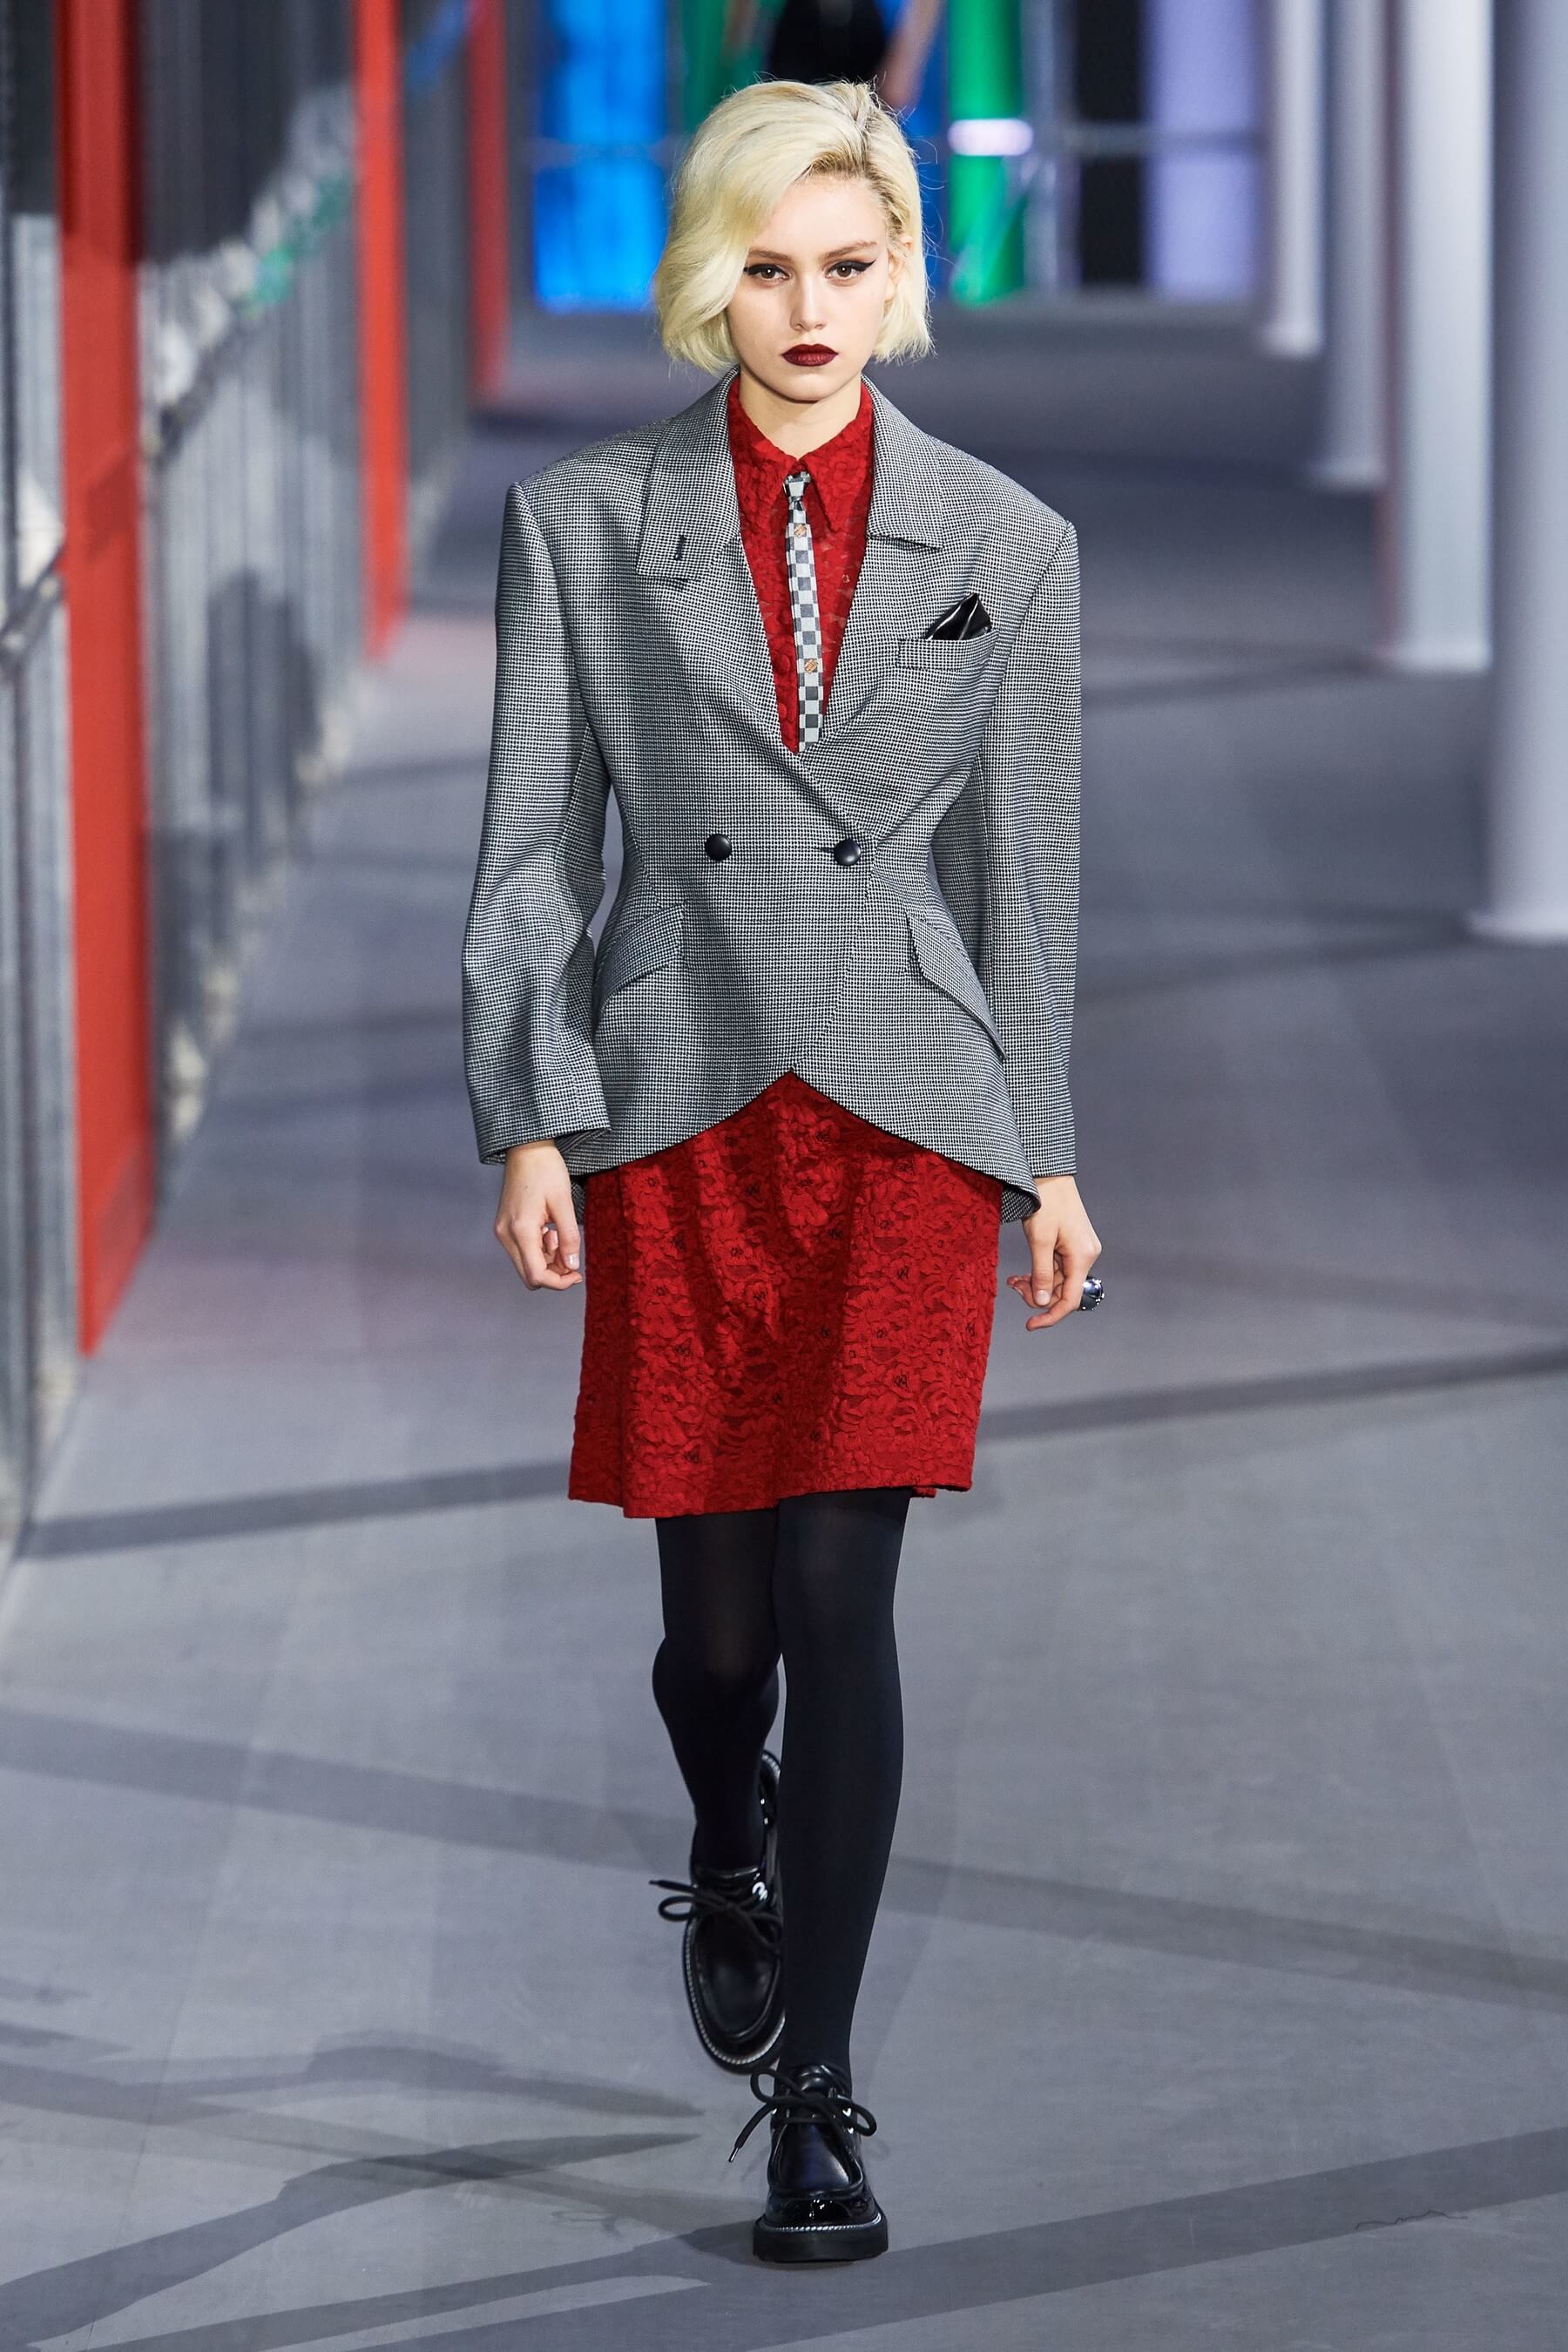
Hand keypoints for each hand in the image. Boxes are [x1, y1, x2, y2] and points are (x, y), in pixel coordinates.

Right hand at [494, 1141, 582, 1288]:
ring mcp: (502, 1231)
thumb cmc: (546, 1170)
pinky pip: (522, 1251)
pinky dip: (539, 1250)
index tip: (577, 1275)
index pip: (536, 1275)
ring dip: (547, 1260)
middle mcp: (506, 1235)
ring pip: (526, 1264)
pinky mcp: (504, 1227)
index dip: (558, 1282)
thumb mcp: (564, 1203)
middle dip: (553, 1273)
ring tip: (560, 1236)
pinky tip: (550, 1231)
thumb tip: (573, 1266)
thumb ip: (569, 1237)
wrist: (527, 1149)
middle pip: (529, 1275)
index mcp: (521, 1230)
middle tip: (572, 1258)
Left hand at [1007, 1175, 1100, 1329]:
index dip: (1050, 1316)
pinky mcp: (1071, 1245)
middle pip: (1063, 1291)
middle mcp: (1086, 1256)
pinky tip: (1022, 1275)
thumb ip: (1041, 1274)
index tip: (1030, 1325)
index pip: (1070, 1300)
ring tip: (1013, 1281)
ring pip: (1057, 1281)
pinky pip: (1056, 1268)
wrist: (1049, 1174)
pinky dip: (1039, 1273)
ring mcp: (1080, 1250)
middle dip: (1037, 1295)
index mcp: (1082, 1257)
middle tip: (1013, 1287)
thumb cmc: (1045, 1202)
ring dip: (1035, 1284)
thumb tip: (1042, 1303)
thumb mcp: (1039, 1240)